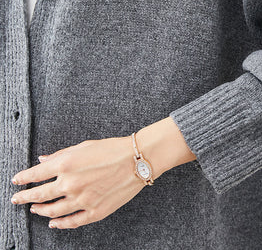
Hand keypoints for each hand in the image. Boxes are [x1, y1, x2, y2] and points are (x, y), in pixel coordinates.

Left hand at [10, 135, 147, 228]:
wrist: (137, 160)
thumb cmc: (111, 149)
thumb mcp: (83, 146)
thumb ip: (61, 154)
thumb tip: (43, 160)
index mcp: (66, 163)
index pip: (36, 174)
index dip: (23, 178)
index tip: (16, 181)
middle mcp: (70, 183)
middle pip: (39, 195)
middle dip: (25, 197)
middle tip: (17, 199)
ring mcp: (81, 200)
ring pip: (52, 211)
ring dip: (40, 210)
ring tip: (34, 209)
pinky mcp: (93, 211)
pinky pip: (71, 222)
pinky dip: (60, 224)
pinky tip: (53, 223)